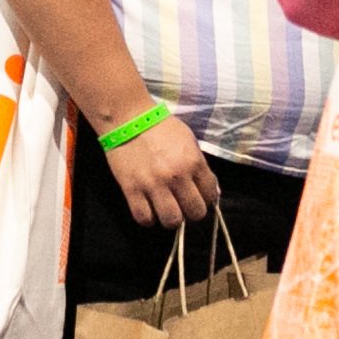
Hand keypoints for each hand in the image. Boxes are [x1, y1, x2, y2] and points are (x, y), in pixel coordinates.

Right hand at [100, 108, 219, 228]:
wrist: (127, 118)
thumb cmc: (161, 127)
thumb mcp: (188, 140)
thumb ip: (200, 166)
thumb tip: (211, 191)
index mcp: (193, 162)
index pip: (210, 195)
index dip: (206, 197)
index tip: (198, 195)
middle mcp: (176, 176)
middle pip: (195, 212)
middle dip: (192, 211)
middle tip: (184, 204)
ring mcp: (153, 185)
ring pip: (172, 220)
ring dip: (171, 218)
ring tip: (167, 209)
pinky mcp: (132, 190)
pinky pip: (144, 218)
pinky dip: (149, 218)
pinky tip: (149, 209)